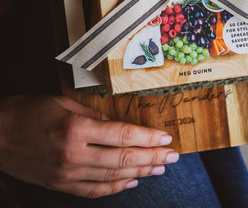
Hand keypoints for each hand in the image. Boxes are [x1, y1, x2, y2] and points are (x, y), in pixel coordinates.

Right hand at [0, 95, 178, 197]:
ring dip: (139, 173)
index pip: (123, 136)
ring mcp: (67, 174)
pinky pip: (93, 191)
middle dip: (152, 158)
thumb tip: (117, 124)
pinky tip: (130, 182)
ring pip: (112, 177)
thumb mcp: (62, 103)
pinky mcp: (60, 185)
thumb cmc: (28, 112)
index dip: (148, 138)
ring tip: (159, 169)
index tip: (166, 138)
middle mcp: (74, 154)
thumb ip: (92, 114)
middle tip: (172, 156)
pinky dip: (115, 188)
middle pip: (123, 159)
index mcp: (76, 128)